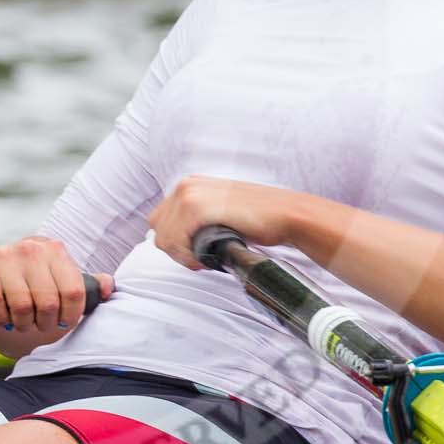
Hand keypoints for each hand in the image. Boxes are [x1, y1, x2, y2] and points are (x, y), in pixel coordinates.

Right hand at [0, 237, 111, 332]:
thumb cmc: (32, 279)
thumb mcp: (58, 278)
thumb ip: (85, 284)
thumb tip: (107, 287)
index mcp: (55, 250)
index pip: (74, 291)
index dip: (71, 315)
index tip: (64, 323)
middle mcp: (31, 248)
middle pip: (48, 302)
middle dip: (45, 323)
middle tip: (40, 326)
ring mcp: (4, 254)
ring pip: (22, 305)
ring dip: (23, 323)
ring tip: (23, 323)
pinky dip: (1, 318)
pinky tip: (3, 316)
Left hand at [149, 175, 306, 268]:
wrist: (285, 214)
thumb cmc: (258, 218)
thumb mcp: (220, 212)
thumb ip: (197, 220)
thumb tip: (179, 242)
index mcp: (189, 185)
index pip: (160, 220)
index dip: (175, 242)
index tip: (195, 253)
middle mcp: (186, 185)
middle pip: (158, 229)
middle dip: (176, 250)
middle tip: (200, 258)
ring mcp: (189, 194)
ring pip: (163, 237)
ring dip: (181, 255)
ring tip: (204, 259)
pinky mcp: (197, 207)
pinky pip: (175, 239)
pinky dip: (187, 255)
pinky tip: (206, 258)